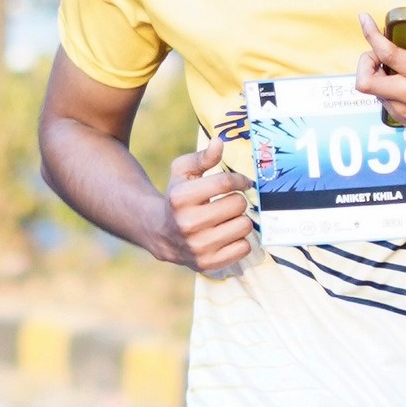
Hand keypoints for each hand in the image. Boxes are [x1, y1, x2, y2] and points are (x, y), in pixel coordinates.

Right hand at [162, 136, 253, 274]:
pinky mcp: (208, 264)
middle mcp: (187, 224)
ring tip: (227, 219)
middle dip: (238, 201)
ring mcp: (198, 247)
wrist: (161, 233)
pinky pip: (244, 248)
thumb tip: (219, 143)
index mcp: (180, 198)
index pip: (225, 183)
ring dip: (240, 220)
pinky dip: (240, 240)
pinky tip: (227, 235)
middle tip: (229, 203)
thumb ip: (203, 157)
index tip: (243, 182)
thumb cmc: (178, 197)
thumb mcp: (183, 172)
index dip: (240, 180)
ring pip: (244, 226)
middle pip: (238, 205)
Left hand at [355, 12, 405, 172]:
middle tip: (378, 51)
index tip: (365, 19)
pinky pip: (383, 100)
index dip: (371, 34)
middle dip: (365, 60)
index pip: (388, 54)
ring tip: (390, 65)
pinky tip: (401, 82)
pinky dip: (385, 87)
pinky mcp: (403, 121)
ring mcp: (404, 110)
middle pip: (365, 78)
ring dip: (375, 74)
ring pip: (371, 90)